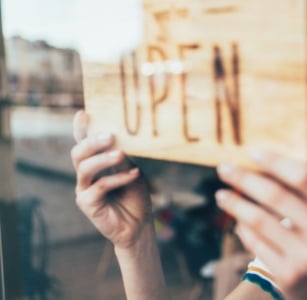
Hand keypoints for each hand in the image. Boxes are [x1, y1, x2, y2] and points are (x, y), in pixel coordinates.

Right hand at [70, 110, 152, 248]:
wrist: (139, 225)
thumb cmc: (135, 196)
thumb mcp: (132, 171)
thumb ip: (123, 157)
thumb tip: (119, 139)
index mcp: (95, 163)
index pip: (84, 143)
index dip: (81, 128)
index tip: (83, 113)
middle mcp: (85, 174)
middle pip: (78, 152)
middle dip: (92, 141)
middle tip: (110, 135)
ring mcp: (84, 189)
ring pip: (85, 168)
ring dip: (103, 159)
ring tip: (120, 153)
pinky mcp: (87, 204)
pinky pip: (100, 186)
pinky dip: (118, 178)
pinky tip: (134, 174)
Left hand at [215, 151, 306, 299]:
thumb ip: (304, 191)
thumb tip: (260, 164)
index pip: (304, 176)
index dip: (275, 161)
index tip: (251, 152)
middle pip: (275, 194)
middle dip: (244, 178)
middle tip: (223, 168)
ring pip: (259, 220)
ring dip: (235, 203)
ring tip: (221, 195)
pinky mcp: (289, 275)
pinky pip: (256, 243)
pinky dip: (243, 229)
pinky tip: (237, 221)